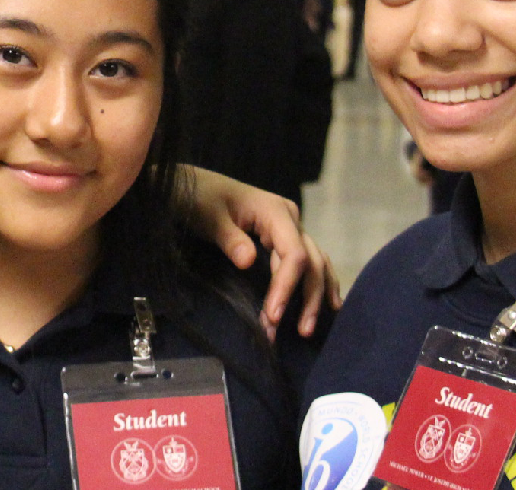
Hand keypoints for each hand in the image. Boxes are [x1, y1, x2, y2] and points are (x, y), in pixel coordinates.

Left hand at [185, 167, 337, 335]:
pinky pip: (307, 261)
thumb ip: (229, 238)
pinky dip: (317, 283)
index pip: (293, 254)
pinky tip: (326, 305)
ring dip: (316, 295)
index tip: (274, 316)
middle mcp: (289, 219)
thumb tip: (248, 261)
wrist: (189, 185)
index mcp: (274, 211)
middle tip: (301, 332)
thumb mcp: (208, 216)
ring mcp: (289, 228)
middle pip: (311, 262)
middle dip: (308, 298)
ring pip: (315, 263)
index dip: (287, 286)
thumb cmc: (197, 197)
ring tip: (311, 327)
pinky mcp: (282, 238)